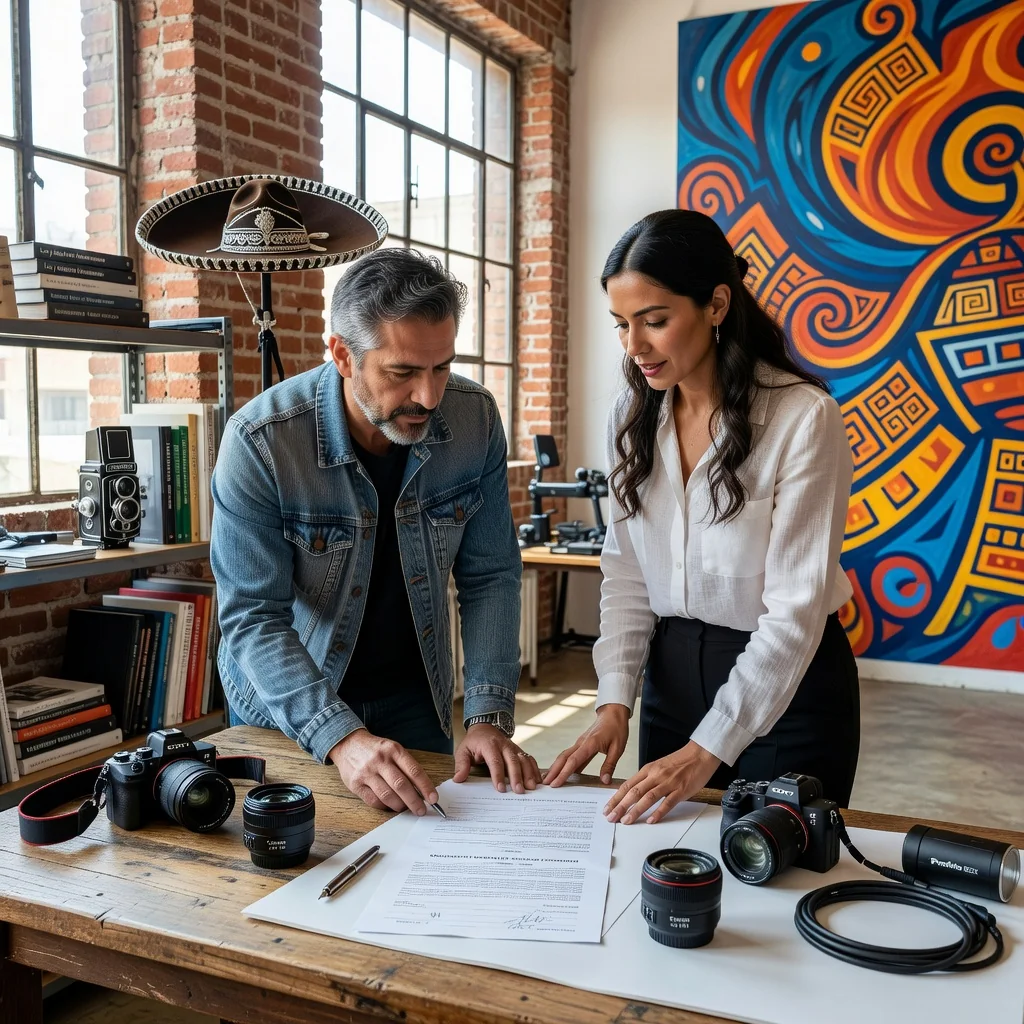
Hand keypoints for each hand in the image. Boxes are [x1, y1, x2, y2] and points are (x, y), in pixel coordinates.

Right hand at [328, 728, 438, 813]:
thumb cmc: (376, 749)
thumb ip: (405, 766)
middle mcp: (380, 760)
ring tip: (405, 809)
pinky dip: (384, 806)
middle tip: (421, 810)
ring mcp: (367, 772)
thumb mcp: (392, 749)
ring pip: (387, 795)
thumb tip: (421, 789)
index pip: (414, 771)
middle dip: (414, 801)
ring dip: (399, 806)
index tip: (433, 798)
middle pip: (401, 785)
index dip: (426, 787)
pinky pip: (373, 800)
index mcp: (394, 750)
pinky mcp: (356, 784)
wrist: (348, 743)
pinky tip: (389, 806)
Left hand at [453, 724, 541, 793]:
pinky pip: (529, 759)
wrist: (484, 727)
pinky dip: (535, 769)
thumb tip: (458, 779)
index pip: (495, 761)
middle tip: (519, 791)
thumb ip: (461, 765)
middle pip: (512, 761)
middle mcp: (504, 745)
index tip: (500, 789)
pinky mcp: (519, 751)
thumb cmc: (473, 742)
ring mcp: (513, 747)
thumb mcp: (463, 751)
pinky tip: (538, 781)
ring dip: (529, 773)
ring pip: (523, 760)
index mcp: (489, 745)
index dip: (498, 775)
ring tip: (532, 787)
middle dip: (517, 776)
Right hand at [543, 704, 629, 786]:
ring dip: (556, 767)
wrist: (613, 713)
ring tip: (549, 779)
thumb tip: (604, 781)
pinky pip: (570, 755)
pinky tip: (563, 772)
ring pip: (564, 756)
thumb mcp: (618, 748)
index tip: (556, 783)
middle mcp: (581, 743)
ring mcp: (580, 743)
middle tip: (545, 784)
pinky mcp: (581, 744)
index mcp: (590, 744)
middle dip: (553, 771)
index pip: (573, 761)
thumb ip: (609, 765)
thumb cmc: (617, 728)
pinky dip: (564, 764)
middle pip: (563, 758)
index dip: (563, 773)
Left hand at [604, 740, 719, 824]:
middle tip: (611, 818)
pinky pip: (667, 803)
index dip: (616, 798)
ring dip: (635, 811)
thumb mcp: (659, 766)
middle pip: (634, 792)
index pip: (627, 785)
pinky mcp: (681, 790)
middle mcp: (656, 775)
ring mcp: (668, 783)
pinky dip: (658, 812)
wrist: (700, 754)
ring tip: (626, 821)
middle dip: (620, 806)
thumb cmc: (680, 761)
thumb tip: (634, 793)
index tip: (607, 808)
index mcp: (648, 769)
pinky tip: (650, 820)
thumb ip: (647, 779)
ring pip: (648, 798)